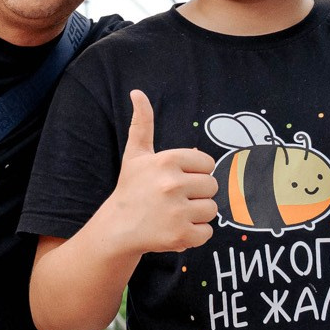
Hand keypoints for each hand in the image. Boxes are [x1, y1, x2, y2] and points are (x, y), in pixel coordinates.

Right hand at [99, 92, 217, 255]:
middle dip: (197, 194)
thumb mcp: (136, 154)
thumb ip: (142, 123)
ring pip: (211, 210)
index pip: (207, 164)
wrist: (116, 229)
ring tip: (174, 214)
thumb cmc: (132, 189)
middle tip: (174, 199)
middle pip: (212, 187)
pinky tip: (175, 229)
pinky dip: (195, 235)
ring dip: (197, 215)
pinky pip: (207, 233)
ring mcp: (177, 212)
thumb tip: (137, 92)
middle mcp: (172, 184)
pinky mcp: (180, 236)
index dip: (195, 173)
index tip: (175, 180)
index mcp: (167, 161)